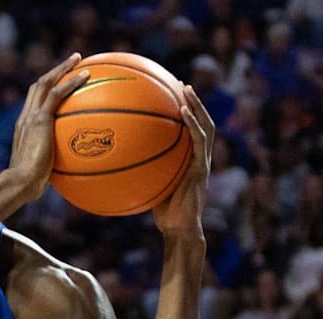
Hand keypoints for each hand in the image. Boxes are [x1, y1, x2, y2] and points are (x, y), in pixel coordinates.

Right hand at [8, 53, 89, 200]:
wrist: (20, 183)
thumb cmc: (29, 186)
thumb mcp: (42, 173)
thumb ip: (52, 167)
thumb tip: (69, 176)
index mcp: (24, 128)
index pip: (35, 102)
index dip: (48, 89)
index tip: (61, 82)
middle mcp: (25, 118)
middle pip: (39, 86)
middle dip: (56, 71)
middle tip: (73, 62)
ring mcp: (31, 117)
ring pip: (46, 83)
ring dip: (63, 68)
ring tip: (79, 59)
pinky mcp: (39, 120)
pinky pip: (57, 94)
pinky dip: (71, 82)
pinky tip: (86, 76)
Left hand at [153, 85, 214, 235]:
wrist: (179, 230)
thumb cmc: (163, 214)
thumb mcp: (151, 187)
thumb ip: (142, 171)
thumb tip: (116, 161)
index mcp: (191, 161)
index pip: (193, 132)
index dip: (188, 113)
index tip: (175, 95)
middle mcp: (200, 159)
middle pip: (203, 124)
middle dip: (195, 103)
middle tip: (183, 85)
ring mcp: (203, 163)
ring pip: (206, 127)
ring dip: (198, 106)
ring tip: (187, 89)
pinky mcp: (201, 169)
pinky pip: (199, 142)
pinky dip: (193, 124)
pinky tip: (182, 112)